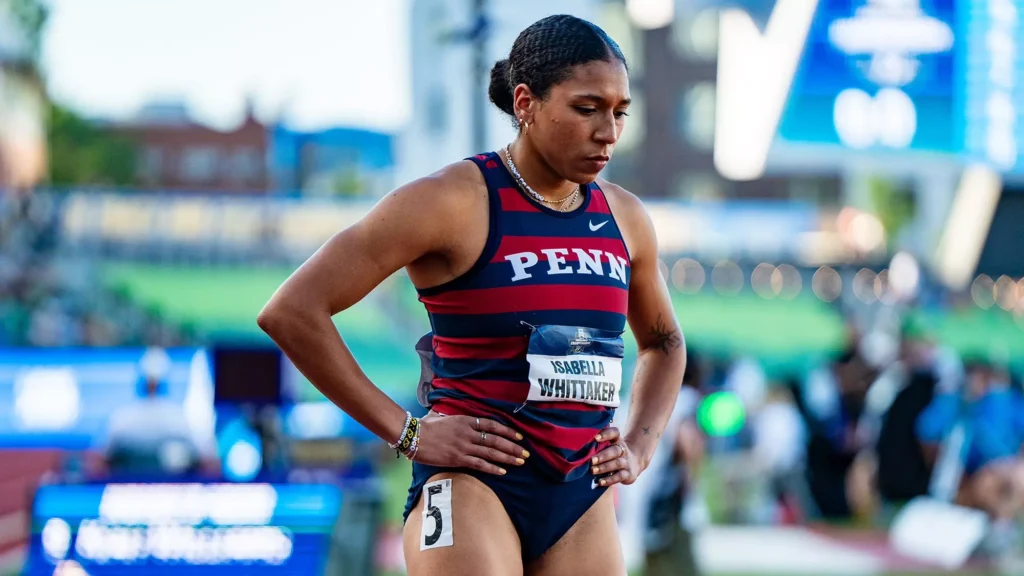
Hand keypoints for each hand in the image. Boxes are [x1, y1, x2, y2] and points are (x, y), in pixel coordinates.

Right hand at [413, 413, 529, 474]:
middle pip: (496, 440)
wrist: (413, 435)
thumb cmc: (426, 426)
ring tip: (520, 462)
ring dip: (507, 458)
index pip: (492, 425)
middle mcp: (468, 432)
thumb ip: (456, 420)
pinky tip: (503, 471)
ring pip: (491, 452)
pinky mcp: (458, 458)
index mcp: (466, 420)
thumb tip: (462, 421)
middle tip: (526, 453)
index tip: (519, 437)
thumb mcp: (444, 417)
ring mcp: (464, 446)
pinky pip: (479, 464)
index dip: (507, 431)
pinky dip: (492, 468)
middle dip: (513, 447)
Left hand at [590, 427, 641, 487]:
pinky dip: (609, 480)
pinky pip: (619, 477)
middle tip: (591, 460)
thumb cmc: (613, 453)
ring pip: (617, 463)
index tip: (595, 437)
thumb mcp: (609, 446)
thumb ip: (596, 444)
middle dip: (602, 455)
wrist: (633, 464)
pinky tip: (600, 482)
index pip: (614, 433)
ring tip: (592, 470)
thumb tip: (574, 444)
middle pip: (615, 450)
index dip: (606, 434)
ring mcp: (626, 462)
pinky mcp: (628, 474)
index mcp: (617, 440)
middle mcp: (623, 450)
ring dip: (604, 467)